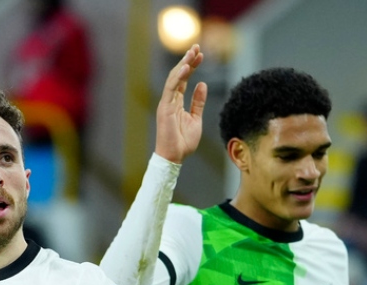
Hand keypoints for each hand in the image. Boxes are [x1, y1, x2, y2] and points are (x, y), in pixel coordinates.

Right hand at [154, 44, 206, 163]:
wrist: (174, 157)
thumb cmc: (183, 141)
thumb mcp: (196, 119)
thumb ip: (198, 102)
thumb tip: (202, 84)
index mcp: (177, 101)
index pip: (184, 79)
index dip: (192, 66)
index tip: (201, 55)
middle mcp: (170, 99)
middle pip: (179, 75)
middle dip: (188, 59)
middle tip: (197, 46)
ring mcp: (166, 103)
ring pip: (174, 78)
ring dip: (184, 64)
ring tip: (193, 52)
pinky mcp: (164, 108)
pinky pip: (170, 88)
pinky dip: (178, 77)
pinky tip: (186, 67)